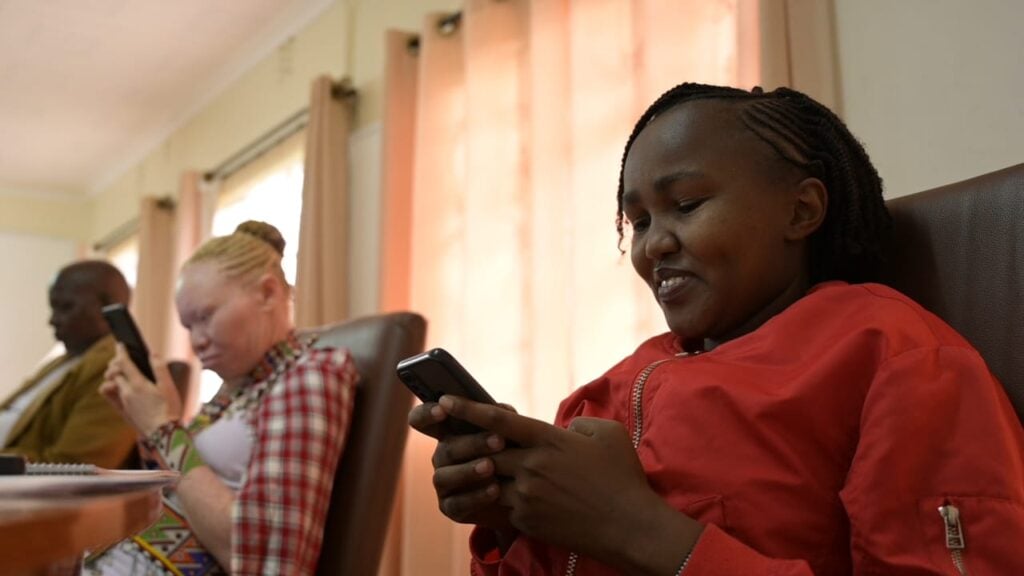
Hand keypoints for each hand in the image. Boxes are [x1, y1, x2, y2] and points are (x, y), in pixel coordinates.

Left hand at [100, 344, 181, 435]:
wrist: (163, 434)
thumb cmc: (169, 409)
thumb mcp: (169, 387)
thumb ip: (160, 368)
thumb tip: (152, 352)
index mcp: (138, 384)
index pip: (124, 363)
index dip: (121, 352)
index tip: (120, 344)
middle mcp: (127, 392)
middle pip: (114, 372)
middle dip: (116, 362)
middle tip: (122, 358)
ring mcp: (123, 402)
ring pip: (108, 384)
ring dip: (111, 376)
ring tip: (118, 373)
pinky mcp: (122, 411)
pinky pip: (108, 397)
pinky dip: (110, 387)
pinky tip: (117, 387)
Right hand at [408, 400, 518, 541]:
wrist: (523, 492)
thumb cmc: (512, 452)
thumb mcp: (509, 431)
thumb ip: (502, 418)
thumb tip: (503, 409)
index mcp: (447, 432)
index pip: (422, 419)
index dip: (427, 413)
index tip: (442, 409)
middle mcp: (441, 456)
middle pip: (445, 449)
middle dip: (472, 444)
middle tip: (499, 441)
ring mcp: (443, 482)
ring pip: (445, 477)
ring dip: (469, 471)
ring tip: (492, 467)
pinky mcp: (450, 507)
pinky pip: (458, 503)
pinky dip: (476, 496)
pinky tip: (496, 489)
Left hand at [439, 395, 701, 574]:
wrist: (628, 526)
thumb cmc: (622, 477)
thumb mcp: (606, 434)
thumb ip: (578, 424)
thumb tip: (564, 429)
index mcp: (549, 439)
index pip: (499, 419)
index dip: (468, 408)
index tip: (444, 400)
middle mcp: (532, 465)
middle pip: (485, 450)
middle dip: (465, 444)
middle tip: (448, 437)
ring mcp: (527, 494)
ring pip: (487, 479)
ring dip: (478, 474)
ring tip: (467, 469)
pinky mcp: (526, 519)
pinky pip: (500, 505)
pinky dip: (494, 498)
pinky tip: (490, 496)